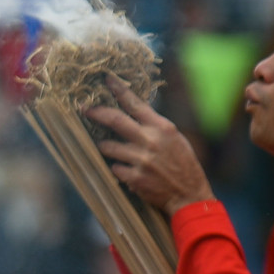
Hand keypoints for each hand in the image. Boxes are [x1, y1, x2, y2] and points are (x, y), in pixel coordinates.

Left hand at [86, 78, 215, 213]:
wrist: (189, 194)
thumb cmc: (183, 164)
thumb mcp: (174, 138)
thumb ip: (154, 125)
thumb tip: (132, 112)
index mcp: (162, 127)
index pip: (136, 103)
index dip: (119, 89)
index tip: (107, 79)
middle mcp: (150, 141)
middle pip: (115, 120)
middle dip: (96, 113)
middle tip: (84, 109)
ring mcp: (141, 160)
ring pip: (108, 147)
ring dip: (105, 146)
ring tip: (108, 148)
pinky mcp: (134, 178)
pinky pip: (114, 168)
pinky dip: (117, 168)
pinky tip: (128, 172)